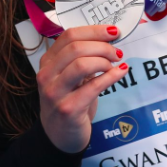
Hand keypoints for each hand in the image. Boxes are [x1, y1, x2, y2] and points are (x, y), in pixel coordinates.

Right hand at [37, 25, 126, 152]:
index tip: (113, 32)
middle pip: (75, 47)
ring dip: (104, 61)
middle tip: (117, 52)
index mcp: (47, 61)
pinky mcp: (68, 109)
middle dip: (102, 46)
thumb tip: (108, 39)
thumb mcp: (69, 76)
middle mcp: (47, 75)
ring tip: (115, 64)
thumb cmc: (69, 100)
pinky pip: (93, 87)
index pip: (69, 35)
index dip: (94, 30)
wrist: (58, 135)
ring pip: (81, 64)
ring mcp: (55, 92)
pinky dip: (111, 77)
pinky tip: (120, 73)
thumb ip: (81, 58)